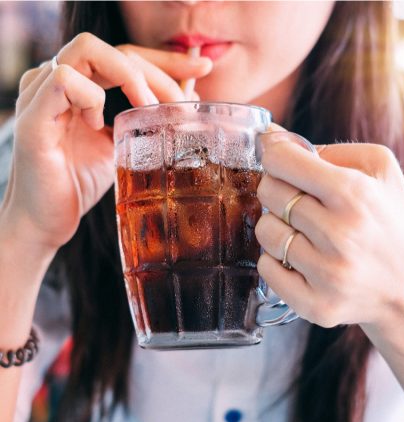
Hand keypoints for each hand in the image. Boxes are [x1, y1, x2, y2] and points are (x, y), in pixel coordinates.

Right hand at [1, 33, 211, 251]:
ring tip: (147, 110)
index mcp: (81, 84)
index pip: (127, 54)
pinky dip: (90, 97)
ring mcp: (40, 95)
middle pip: (115, 49)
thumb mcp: (125, 145)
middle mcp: (57, 81)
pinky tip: (97, 125)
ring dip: (129, 76)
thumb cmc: (80, 183)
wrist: (46, 222)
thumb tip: (190, 97)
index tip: (202, 70)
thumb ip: (147, 118)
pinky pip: (62, 81)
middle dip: (159, 70)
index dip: (166, 60)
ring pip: (87, 50)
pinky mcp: (32, 118)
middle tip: (183, 104)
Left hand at [255, 131, 403, 327]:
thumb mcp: (381, 169)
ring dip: (277, 226)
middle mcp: (340, 234)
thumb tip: (274, 140)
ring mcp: (327, 273)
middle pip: (270, 193)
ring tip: (303, 231)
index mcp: (355, 194)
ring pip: (265, 231)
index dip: (275, 155)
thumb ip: (331, 150)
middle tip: (298, 199)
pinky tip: (301, 258)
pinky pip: (266, 269)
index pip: (282, 161)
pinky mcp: (316, 305)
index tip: (280, 160)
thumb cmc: (392, 223)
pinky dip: (276, 261)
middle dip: (278, 189)